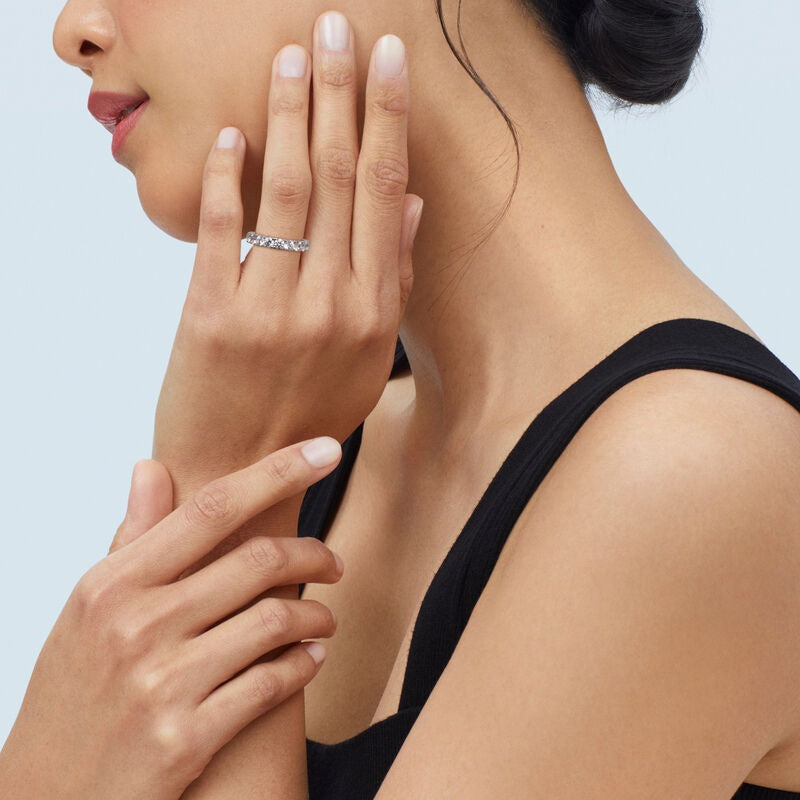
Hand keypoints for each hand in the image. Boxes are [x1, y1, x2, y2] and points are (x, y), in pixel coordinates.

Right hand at [0, 439, 343, 799]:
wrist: (48, 795)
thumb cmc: (75, 691)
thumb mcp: (90, 608)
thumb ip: (131, 537)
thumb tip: (150, 466)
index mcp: (114, 584)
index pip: (211, 508)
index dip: (278, 472)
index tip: (326, 449)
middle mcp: (137, 626)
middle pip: (258, 561)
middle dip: (314, 553)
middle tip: (333, 562)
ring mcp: (162, 684)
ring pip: (275, 619)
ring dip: (316, 615)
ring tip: (322, 618)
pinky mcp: (187, 738)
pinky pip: (273, 682)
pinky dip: (304, 664)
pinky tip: (311, 657)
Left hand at [154, 13, 421, 492]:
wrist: (238, 473)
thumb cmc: (308, 418)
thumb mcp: (368, 361)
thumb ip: (392, 281)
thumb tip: (410, 203)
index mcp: (373, 313)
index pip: (385, 195)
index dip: (388, 121)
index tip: (390, 62)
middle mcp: (329, 304)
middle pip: (339, 178)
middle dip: (339, 94)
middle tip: (337, 28)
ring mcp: (269, 309)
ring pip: (286, 192)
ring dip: (288, 116)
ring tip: (290, 57)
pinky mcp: (211, 315)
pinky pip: (222, 231)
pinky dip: (227, 176)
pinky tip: (233, 133)